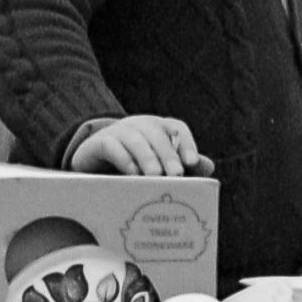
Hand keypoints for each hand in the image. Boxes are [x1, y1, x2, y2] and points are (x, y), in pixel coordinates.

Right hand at [70, 115, 214, 176]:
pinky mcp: (98, 143)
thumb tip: (209, 166)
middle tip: (176, 174)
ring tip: (155, 176)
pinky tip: (132, 173)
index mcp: (158, 128)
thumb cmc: (133, 163)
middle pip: (157, 134)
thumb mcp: (158, 163)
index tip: (192, 163)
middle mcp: (139, 125)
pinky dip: (123, 158)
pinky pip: (112, 146)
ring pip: (136, 139)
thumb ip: (182, 165)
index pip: (177, 128)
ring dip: (147, 157)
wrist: (93, 161)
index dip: (186, 143)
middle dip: (168, 154)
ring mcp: (117, 131)